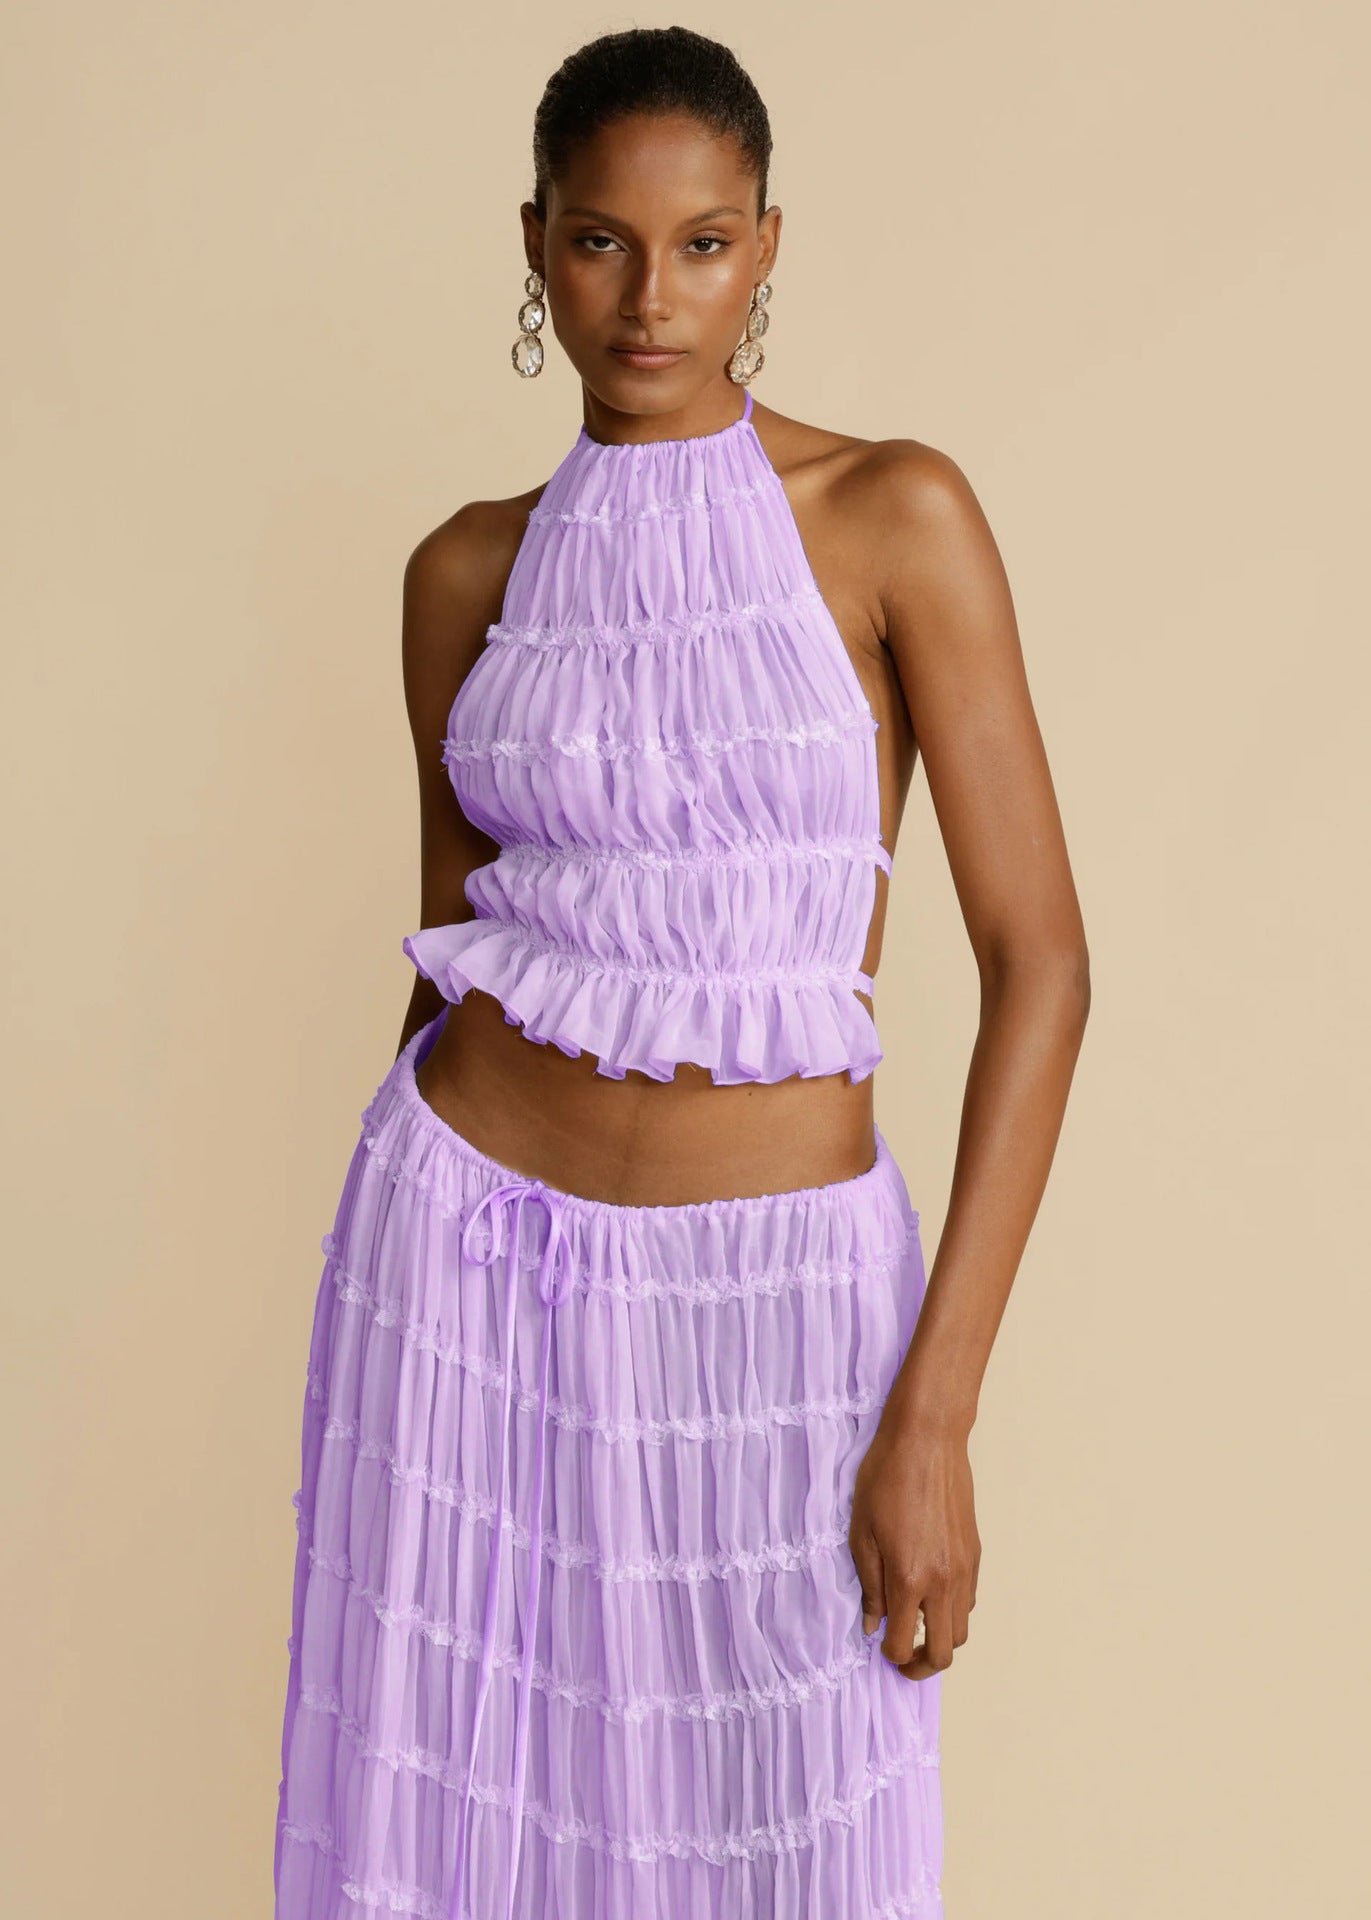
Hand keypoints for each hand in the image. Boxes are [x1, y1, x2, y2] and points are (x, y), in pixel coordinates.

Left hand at [847, 1415, 980, 1680]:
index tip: (881, 1648)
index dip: (891, 1656)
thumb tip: (872, 1624)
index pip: (906, 1645)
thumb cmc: (885, 1479)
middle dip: (924, 1665)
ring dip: (941, 1638)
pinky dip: (953, 1610)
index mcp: (909, 1579)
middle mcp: (943, 1581)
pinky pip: (969, 1600)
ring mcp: (964, 1569)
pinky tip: (931, 1593)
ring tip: (917, 1624)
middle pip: (946, 1652)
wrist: (926, 1441)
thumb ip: (869, 1585)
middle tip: (904, 1655)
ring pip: (962, 1630)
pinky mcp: (975, 1553)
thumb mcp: (861, 1533)